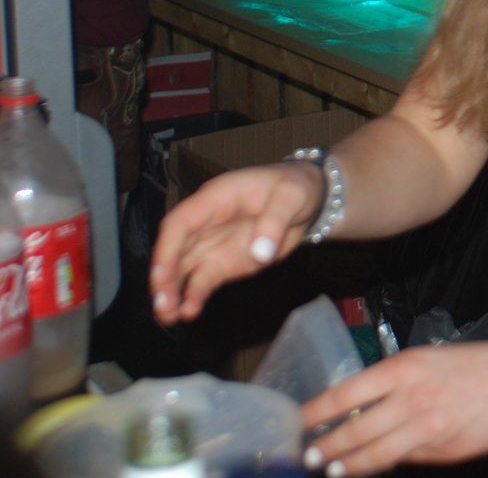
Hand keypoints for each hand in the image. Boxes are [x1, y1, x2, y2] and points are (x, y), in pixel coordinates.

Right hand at [149, 162, 323, 324]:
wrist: (308, 200)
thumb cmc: (294, 188)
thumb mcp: (292, 196)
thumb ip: (275, 221)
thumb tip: (260, 253)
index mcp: (216, 199)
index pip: (180, 223)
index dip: (167, 248)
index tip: (161, 274)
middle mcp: (206, 223)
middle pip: (175, 250)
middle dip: (164, 278)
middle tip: (162, 305)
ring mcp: (212, 244)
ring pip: (182, 269)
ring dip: (172, 292)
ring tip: (168, 316)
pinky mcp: (223, 263)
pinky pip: (203, 280)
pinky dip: (194, 296)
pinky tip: (188, 313)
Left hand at [300, 342, 487, 475]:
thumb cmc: (480, 365)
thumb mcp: (431, 359)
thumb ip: (397, 384)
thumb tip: (366, 411)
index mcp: (405, 369)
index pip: (346, 394)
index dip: (317, 411)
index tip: (300, 420)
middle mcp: (410, 400)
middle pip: (354, 430)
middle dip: (326, 446)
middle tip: (308, 455)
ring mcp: (425, 430)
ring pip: (374, 455)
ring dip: (347, 464)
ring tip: (331, 469)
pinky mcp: (440, 453)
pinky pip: (405, 460)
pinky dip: (385, 464)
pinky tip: (374, 465)